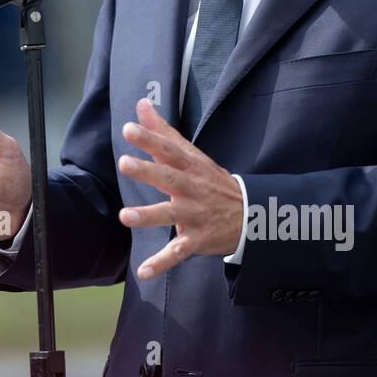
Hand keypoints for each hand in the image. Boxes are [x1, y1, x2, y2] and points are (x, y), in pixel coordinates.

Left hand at [117, 97, 244, 278]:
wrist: (252, 215)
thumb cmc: (212, 181)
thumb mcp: (193, 155)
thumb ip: (164, 132)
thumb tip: (142, 104)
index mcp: (191, 167)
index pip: (169, 149)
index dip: (151, 139)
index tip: (130, 128)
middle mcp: (193, 189)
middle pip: (169, 178)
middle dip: (147, 172)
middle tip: (123, 163)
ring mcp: (196, 215)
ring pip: (171, 215)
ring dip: (149, 217)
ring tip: (124, 216)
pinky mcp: (197, 240)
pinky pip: (178, 253)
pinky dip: (161, 263)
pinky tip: (143, 272)